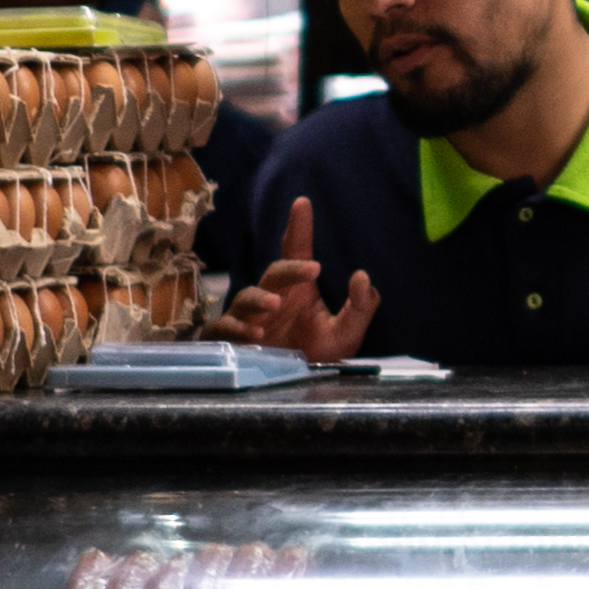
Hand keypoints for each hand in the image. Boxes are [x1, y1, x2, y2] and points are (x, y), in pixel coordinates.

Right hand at [224, 200, 378, 366]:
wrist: (295, 385)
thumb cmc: (317, 351)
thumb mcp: (347, 333)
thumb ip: (361, 308)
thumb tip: (362, 277)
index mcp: (298, 290)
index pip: (297, 253)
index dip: (299, 228)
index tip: (303, 202)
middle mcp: (273, 298)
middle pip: (274, 273)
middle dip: (291, 269)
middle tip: (314, 269)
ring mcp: (250, 318)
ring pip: (245, 299)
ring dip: (259, 300)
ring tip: (275, 306)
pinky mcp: (233, 341)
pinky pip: (226, 329)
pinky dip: (236, 329)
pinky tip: (254, 335)